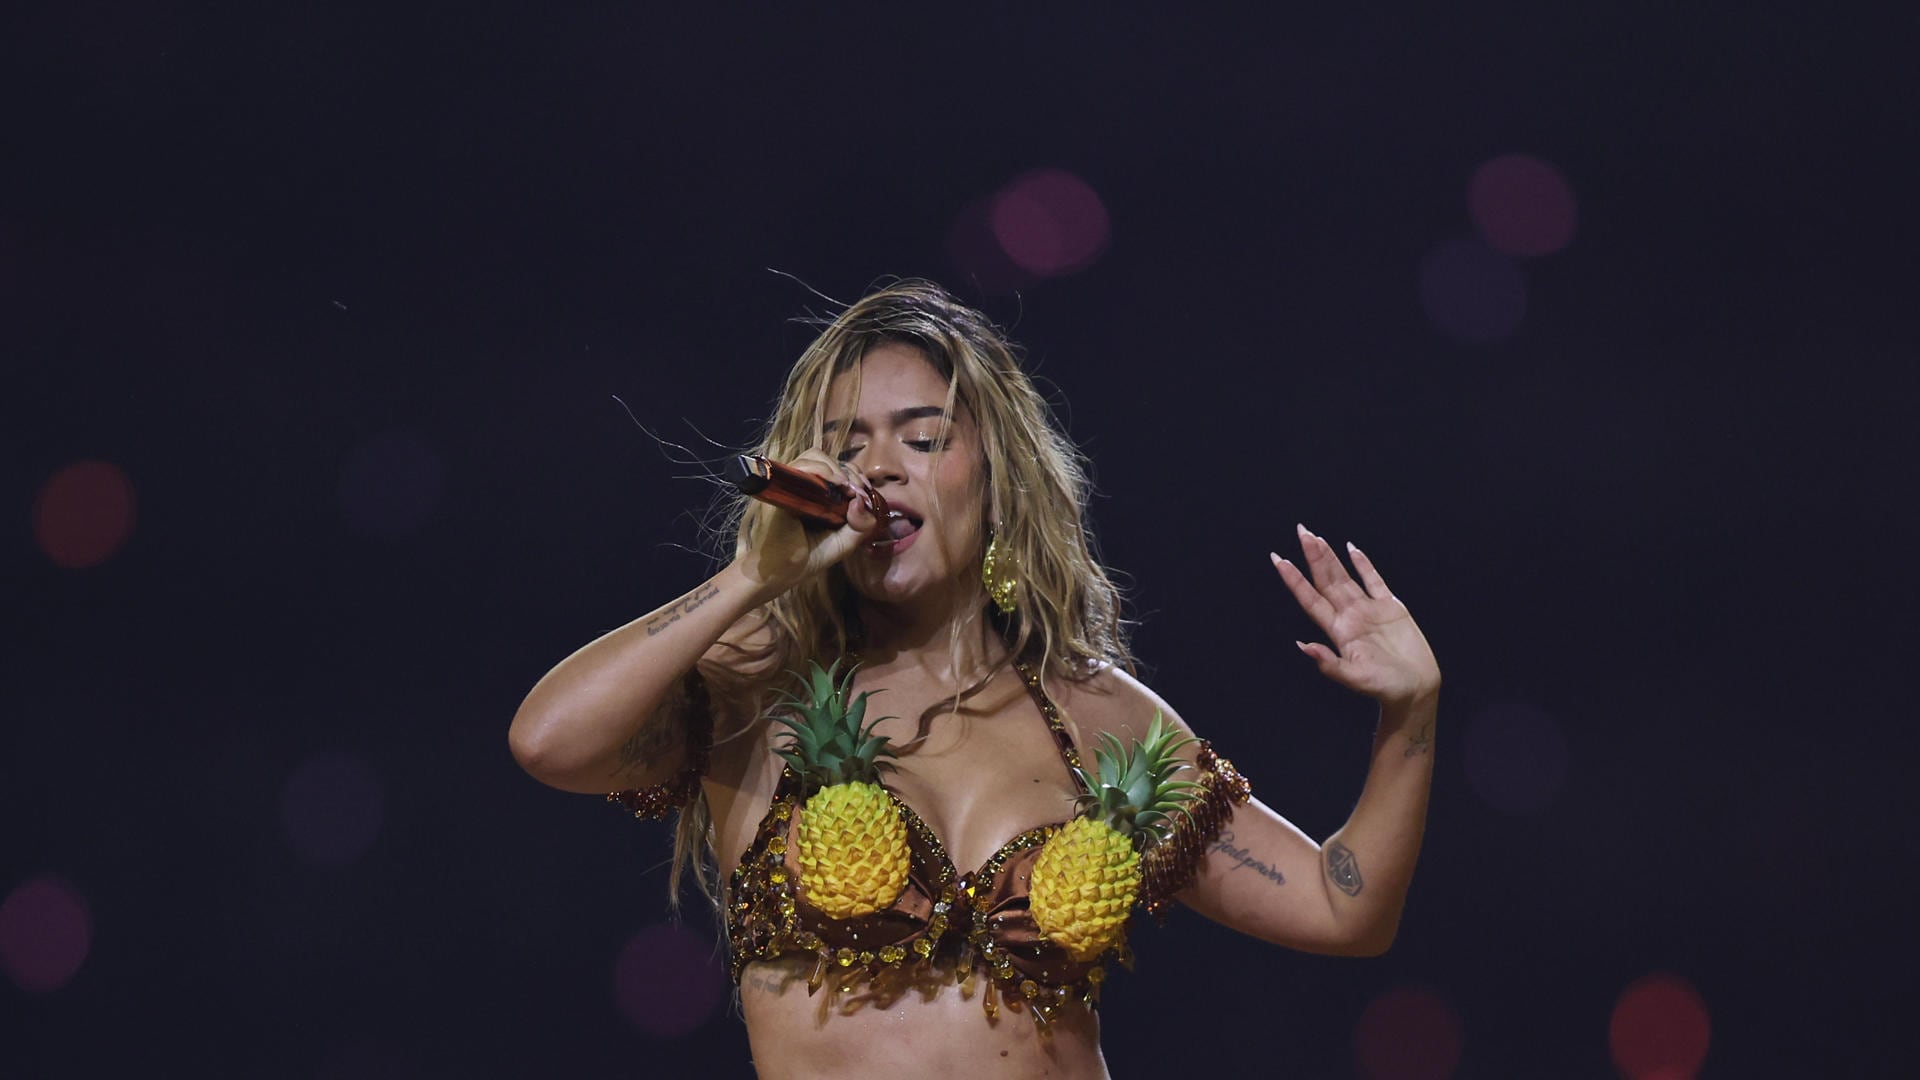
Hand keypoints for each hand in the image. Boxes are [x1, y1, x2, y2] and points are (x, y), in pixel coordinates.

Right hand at [733, 450, 881, 597]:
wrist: (782, 572)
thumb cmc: (810, 557)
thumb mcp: (846, 542)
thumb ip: (862, 524)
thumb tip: (861, 499)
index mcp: (820, 495)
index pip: (838, 470)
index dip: (854, 475)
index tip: (864, 491)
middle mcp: (805, 486)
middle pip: (828, 458)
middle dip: (849, 470)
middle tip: (857, 489)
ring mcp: (791, 484)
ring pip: (814, 456)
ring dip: (835, 468)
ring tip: (845, 486)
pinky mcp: (782, 487)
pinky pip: (801, 467)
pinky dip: (820, 469)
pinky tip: (835, 483)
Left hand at [1271, 524, 1439, 708]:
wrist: (1416, 690)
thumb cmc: (1386, 688)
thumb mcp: (1356, 679)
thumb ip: (1330, 664)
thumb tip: (1303, 646)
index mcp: (1338, 631)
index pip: (1310, 599)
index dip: (1294, 579)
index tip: (1278, 559)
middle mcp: (1349, 616)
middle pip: (1325, 581)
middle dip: (1313, 556)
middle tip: (1301, 531)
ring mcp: (1369, 610)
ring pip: (1345, 577)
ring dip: (1331, 558)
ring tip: (1316, 537)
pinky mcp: (1391, 608)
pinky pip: (1374, 581)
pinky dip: (1364, 564)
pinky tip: (1352, 549)